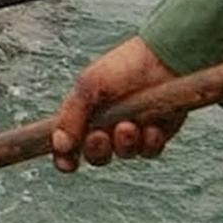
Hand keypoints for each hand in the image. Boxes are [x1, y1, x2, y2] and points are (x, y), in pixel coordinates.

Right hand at [49, 36, 183, 171]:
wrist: (164, 58)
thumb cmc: (123, 67)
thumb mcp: (88, 86)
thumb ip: (70, 117)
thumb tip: (59, 146)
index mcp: (86, 114)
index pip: (69, 145)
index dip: (65, 158)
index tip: (67, 163)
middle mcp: (107, 126)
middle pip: (96, 156)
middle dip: (96, 149)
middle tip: (100, 136)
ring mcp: (133, 132)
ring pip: (123, 154)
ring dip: (124, 144)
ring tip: (129, 126)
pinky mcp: (156, 134)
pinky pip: (149, 151)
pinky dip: (149, 142)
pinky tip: (152, 127)